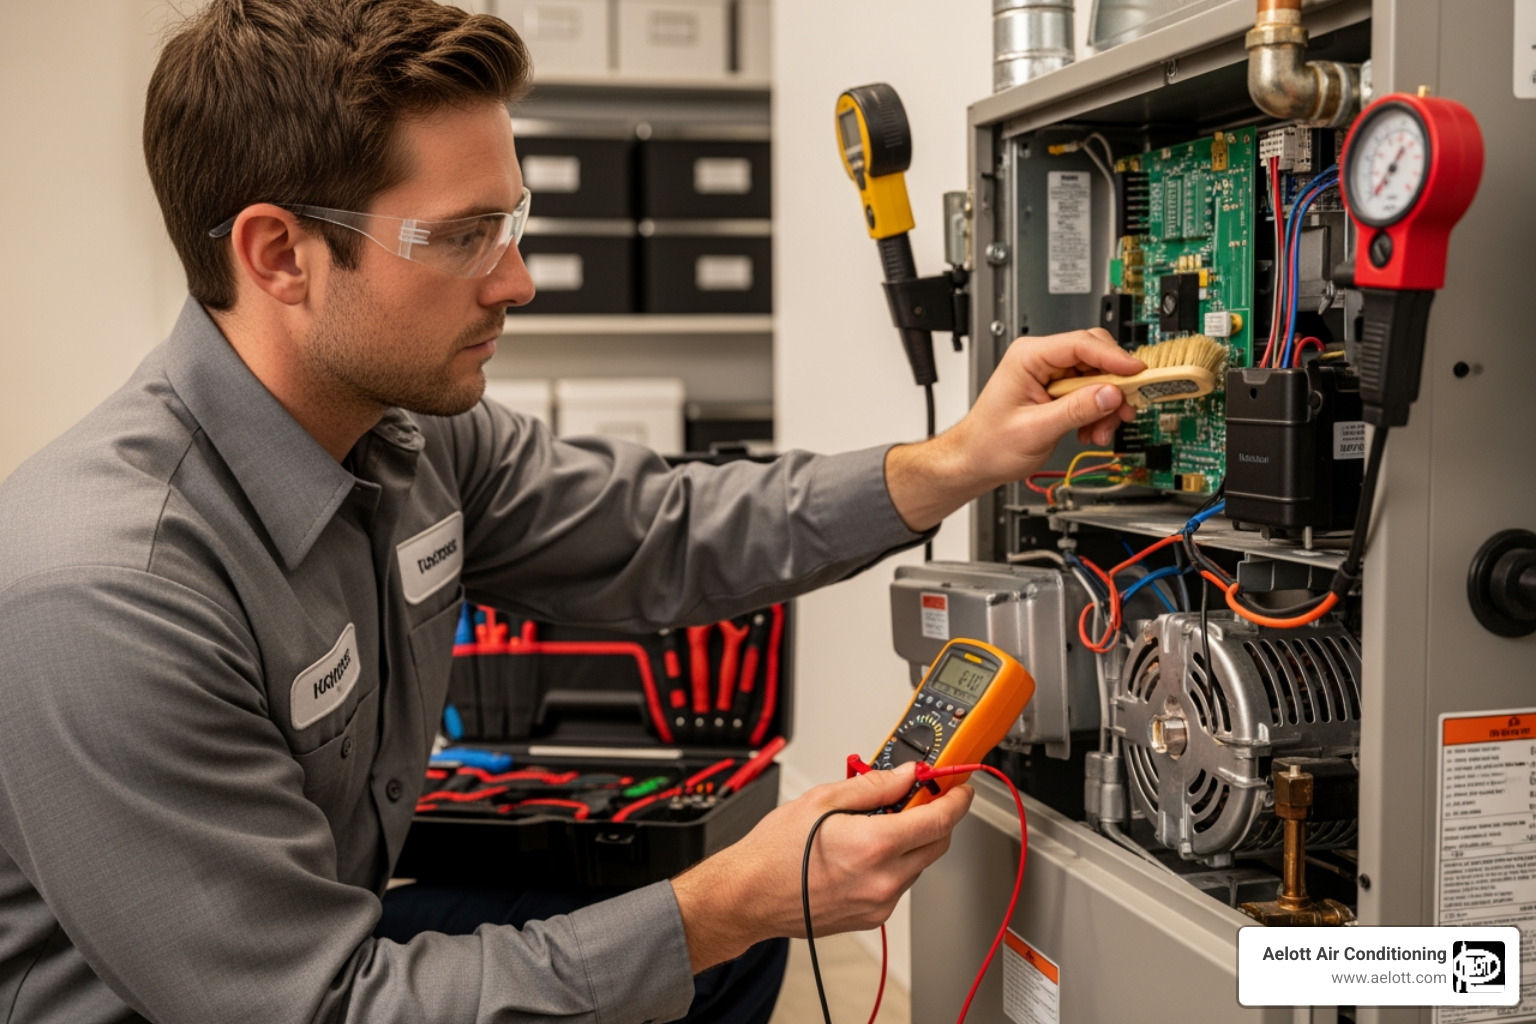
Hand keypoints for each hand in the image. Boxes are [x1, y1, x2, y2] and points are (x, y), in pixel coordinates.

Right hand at [670, 762, 972, 972]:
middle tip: (919, 797)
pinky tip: (865, 851)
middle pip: (937, 844)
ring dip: (912, 841)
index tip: (959, 786)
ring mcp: (879, 904)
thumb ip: (872, 785)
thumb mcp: (823, 799)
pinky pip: (899, 885)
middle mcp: (883, 880)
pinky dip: (895, 864)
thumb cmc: (774, 851)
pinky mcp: (871, 918)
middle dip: (935, 818)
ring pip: (918, 865)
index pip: (939, 820)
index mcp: (874, 845)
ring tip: (877, 824)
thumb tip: (905, 776)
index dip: (956, 799)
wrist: (748, 895)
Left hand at [885, 328, 1144, 530]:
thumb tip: (1111, 394)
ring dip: (1105, 406)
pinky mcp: (1058, 390)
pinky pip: (1091, 393)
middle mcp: (1041, 359)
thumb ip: (1076, 410)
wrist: (975, 460)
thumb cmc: (989, 443)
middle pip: (1095, 356)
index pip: (1081, 344)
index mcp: (1028, 357)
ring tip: (1098, 432)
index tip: (1137, 372)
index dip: (1113, 357)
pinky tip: (1090, 431)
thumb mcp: (1036, 429)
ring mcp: (1050, 374)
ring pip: (1098, 377)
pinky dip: (1097, 413)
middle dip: (1113, 385)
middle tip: (1123, 409)